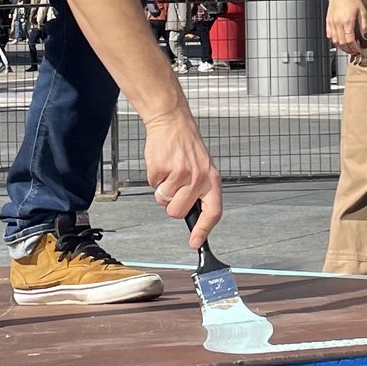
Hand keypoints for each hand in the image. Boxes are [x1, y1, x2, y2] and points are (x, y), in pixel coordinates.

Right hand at [143, 109, 222, 245]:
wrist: (172, 122)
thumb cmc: (187, 147)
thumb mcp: (202, 168)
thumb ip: (200, 192)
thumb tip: (193, 219)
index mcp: (212, 180)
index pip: (213, 212)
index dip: (204, 230)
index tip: (195, 243)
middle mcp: (199, 178)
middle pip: (178, 212)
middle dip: (171, 205)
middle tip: (174, 187)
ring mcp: (180, 173)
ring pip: (163, 201)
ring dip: (162, 189)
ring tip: (169, 172)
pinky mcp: (162, 168)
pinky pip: (153, 186)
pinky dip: (154, 178)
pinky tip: (162, 164)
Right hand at [326, 0, 366, 56]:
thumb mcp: (362, 11)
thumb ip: (363, 25)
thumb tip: (365, 37)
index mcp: (347, 22)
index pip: (350, 40)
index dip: (354, 48)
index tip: (358, 51)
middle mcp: (338, 24)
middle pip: (342, 43)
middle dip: (348, 49)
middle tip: (353, 51)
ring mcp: (332, 23)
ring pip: (335, 41)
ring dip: (341, 47)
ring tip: (347, 48)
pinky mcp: (328, 21)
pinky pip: (329, 35)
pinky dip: (334, 40)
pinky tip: (339, 41)